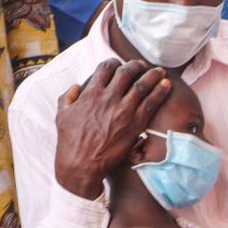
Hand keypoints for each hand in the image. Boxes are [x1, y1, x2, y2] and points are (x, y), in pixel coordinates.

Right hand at [54, 59, 171, 199]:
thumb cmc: (69, 142)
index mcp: (90, 94)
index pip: (105, 68)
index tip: (119, 65)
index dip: (114, 63)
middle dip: (135, 66)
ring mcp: (123, 110)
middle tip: (141, 66)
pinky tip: (166, 84)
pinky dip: (160, 91)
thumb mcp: (62, 115)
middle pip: (126, 72)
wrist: (80, 165)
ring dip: (152, 75)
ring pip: (141, 84)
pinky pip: (151, 103)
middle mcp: (108, 98)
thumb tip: (76, 86)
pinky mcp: (134, 124)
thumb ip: (68, 97)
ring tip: (159, 71)